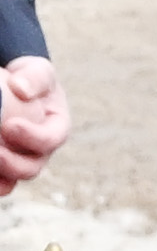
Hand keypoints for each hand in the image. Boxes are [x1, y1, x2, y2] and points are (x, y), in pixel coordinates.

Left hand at [0, 55, 68, 190]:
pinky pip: (0, 179)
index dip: (33, 137)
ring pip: (13, 177)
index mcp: (56, 129)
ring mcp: (21, 160)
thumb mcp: (37, 71)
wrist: (18, 89)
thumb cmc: (29, 78)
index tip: (10, 125)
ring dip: (2, 174)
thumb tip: (20, 88)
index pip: (51, 139)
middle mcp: (40, 151)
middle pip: (31, 167)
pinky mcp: (5, 164)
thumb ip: (34, 77)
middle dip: (12, 163)